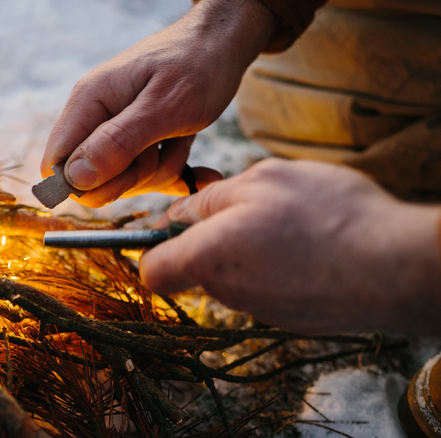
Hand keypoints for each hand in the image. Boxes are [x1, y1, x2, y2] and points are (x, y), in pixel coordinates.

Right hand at [41, 0, 278, 206]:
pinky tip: (193, 157)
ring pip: (122, 179)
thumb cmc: (198, 65)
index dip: (85, 185)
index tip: (125, 176)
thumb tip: (75, 178)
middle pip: (91, 179)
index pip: (56, 165)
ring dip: (158, 170)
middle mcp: (95, 117)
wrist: (224, 42)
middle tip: (161, 148)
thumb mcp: (165, 107)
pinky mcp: (138, 139)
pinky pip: (145, 174)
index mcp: (89, 102)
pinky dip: (171, 170)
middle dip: (131, 178)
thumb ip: (119, 142)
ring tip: (181, 137)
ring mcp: (116, 129)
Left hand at [140, 159, 440, 334]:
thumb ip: (210, 198)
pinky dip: (277, 263)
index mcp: (208, 258)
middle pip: (197, 263)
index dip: (154, 244)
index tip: (174, 222)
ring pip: (234, 271)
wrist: (400, 269)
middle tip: (255, 205)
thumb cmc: (330, 217)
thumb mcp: (264, 180)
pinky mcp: (290, 318)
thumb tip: (180, 212)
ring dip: (249, 245)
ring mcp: (260, 310)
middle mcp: (228, 292)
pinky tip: (311, 245)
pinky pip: (266, 284)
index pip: (153, 270)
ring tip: (292, 223)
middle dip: (213, 233)